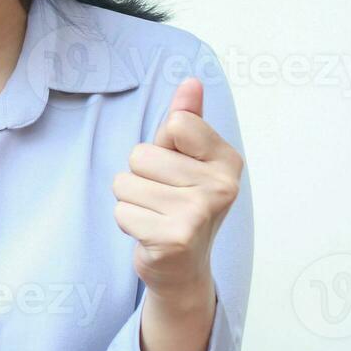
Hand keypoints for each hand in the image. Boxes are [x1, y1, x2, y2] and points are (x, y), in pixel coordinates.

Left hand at [112, 76, 243, 302]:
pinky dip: (128, 223)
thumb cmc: (181, 204)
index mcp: (228, 161)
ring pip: (126, 183)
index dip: (163, 145)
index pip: (176, 122)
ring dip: (132, 201)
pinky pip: (122, 211)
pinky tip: (150, 234)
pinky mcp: (174, 239)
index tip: (178, 170)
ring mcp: (199, 214)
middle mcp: (220, 187)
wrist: (183, 269)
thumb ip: (188, 119)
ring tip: (155, 216)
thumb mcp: (187, 159)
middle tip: (162, 200)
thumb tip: (191, 81)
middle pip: (141, 154)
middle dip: (141, 177)